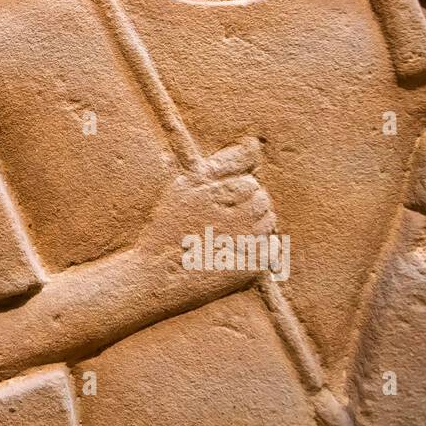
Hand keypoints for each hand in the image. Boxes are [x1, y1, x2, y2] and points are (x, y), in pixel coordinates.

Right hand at [140, 137, 277, 258]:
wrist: (155, 279)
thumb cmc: (165, 232)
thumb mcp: (182, 189)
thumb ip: (214, 167)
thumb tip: (252, 147)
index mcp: (212, 196)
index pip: (250, 185)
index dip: (243, 193)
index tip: (230, 204)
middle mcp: (231, 218)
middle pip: (263, 203)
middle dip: (253, 208)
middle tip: (233, 221)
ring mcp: (243, 245)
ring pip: (268, 224)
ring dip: (256, 228)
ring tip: (232, 237)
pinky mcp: (250, 268)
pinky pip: (270, 250)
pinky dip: (260, 251)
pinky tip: (237, 255)